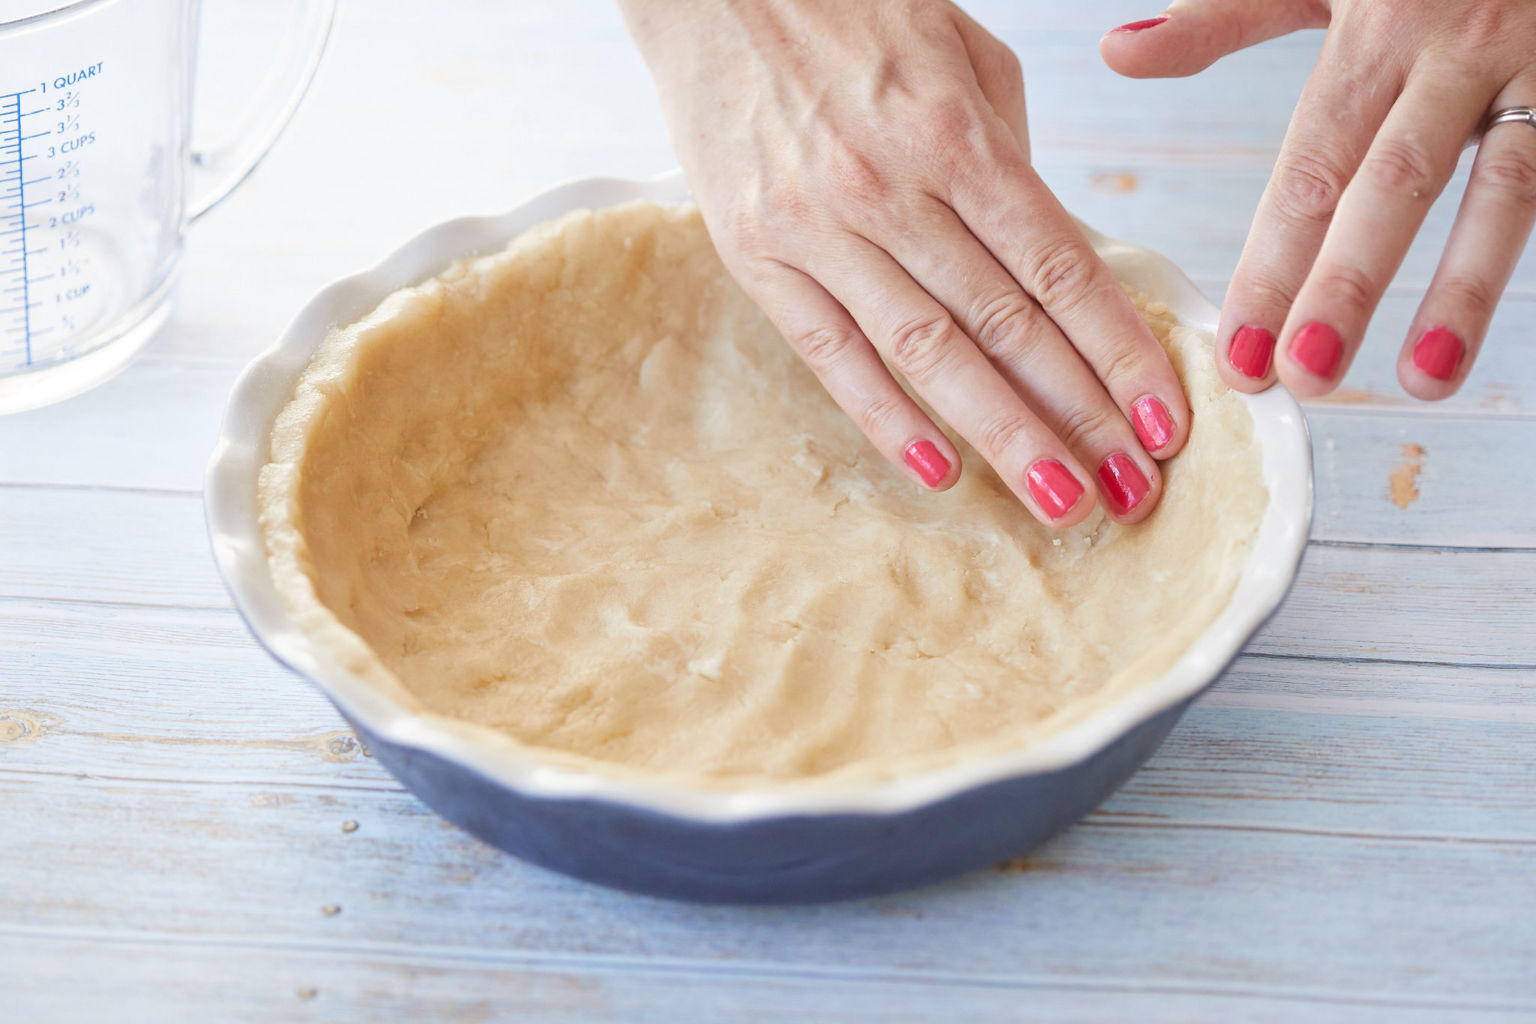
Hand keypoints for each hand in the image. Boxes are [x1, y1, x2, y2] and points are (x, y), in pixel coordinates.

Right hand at [620, 0, 1190, 526]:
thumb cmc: (854, 15)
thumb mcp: (961, 60)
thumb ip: (1010, 163)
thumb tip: (1059, 264)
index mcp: (954, 134)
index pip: (1058, 267)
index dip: (1118, 350)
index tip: (1165, 417)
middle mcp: (890, 187)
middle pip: (1004, 324)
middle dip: (1079, 414)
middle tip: (1133, 487)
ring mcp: (817, 228)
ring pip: (927, 353)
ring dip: (1002, 436)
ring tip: (1061, 502)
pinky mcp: (755, 257)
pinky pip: (831, 353)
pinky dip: (885, 418)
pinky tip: (939, 470)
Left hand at [1103, 0, 1535, 399]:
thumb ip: (1225, 16)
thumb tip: (1115, 55)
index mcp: (1376, 33)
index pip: (1311, 170)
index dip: (1272, 265)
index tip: (1240, 352)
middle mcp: (1455, 53)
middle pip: (1391, 186)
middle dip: (1343, 287)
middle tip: (1301, 378)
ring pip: (1503, 188)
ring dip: (1463, 290)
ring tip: (1423, 380)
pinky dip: (1532, 255)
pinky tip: (1496, 330)